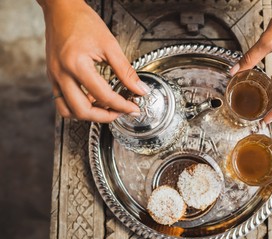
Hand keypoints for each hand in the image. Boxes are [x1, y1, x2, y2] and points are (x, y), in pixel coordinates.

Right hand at [38, 0, 149, 122]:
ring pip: (68, 111)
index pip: (103, 95)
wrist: (61, 9)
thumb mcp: (110, 45)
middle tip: (120, 113)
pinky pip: (61, 102)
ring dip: (88, 115)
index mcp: (76, 64)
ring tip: (106, 108)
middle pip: (82, 110)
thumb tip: (140, 89)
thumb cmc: (82, 21)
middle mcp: (61, 74)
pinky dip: (77, 107)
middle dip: (104, 117)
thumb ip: (126, 71)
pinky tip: (91, 100)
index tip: (133, 108)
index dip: (122, 106)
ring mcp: (54, 77)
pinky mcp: (52, 77)